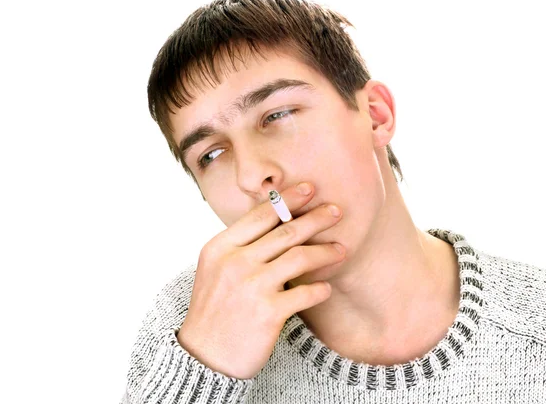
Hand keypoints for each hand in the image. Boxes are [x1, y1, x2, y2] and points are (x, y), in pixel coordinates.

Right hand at [176, 182, 344, 379]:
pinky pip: (305, 293)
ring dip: (325, 251)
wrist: (205, 356)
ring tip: (341, 249)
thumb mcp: (214, 269)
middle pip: (285, 232)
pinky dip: (320, 289)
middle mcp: (235, 263)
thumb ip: (238, 246)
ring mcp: (252, 286)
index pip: (260, 215)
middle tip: (336, 211)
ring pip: (299, 257)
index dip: (288, 199)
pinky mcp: (268, 312)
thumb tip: (273, 222)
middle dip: (315, 218)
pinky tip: (326, 288)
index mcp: (220, 248)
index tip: (309, 188)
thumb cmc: (214, 310)